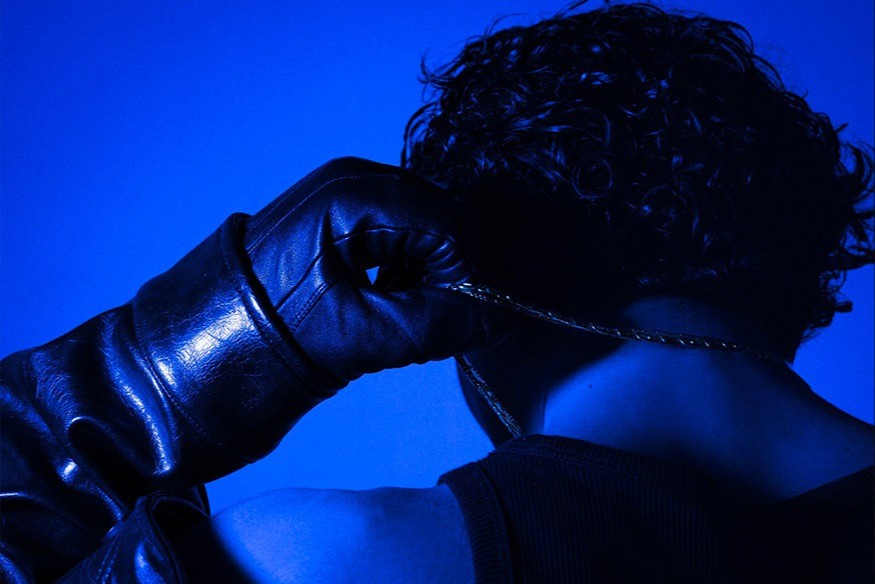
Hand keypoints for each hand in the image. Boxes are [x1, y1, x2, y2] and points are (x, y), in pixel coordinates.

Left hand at [243, 156, 501, 389]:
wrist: (211, 345)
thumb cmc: (276, 337)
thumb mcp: (366, 336)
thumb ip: (440, 324)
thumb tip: (500, 316)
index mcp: (354, 197)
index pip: (449, 226)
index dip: (461, 277)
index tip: (445, 320)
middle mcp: (352, 177)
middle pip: (440, 217)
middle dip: (443, 271)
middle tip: (419, 317)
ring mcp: (342, 187)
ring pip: (422, 222)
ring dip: (423, 268)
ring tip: (391, 307)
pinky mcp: (339, 205)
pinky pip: (398, 224)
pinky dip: (403, 261)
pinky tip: (379, 292)